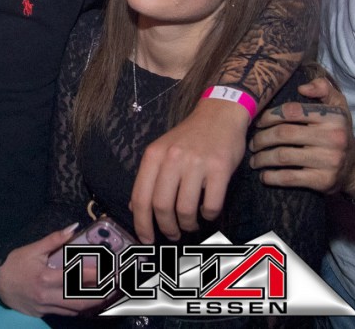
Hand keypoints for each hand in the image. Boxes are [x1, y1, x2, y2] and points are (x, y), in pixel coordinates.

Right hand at [0, 223, 106, 317]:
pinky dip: (81, 309)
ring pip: (77, 309)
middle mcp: (48, 295)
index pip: (78, 277)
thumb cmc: (15, 264)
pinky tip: (91, 303)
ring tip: (110, 294)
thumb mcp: (33, 249)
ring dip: (95, 303)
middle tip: (117, 285)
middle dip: (102, 293)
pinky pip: (68, 314)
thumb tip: (73, 228)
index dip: (97, 274)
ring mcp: (47, 307)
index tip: (111, 269)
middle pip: (82, 299)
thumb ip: (54, 239)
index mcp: (46, 277)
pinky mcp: (45, 313)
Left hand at [130, 98, 249, 242]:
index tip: (145, 239)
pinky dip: (208, 216)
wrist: (218, 115)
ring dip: (187, 225)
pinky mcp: (220, 168)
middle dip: (165, 228)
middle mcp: (172, 158)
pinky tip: (207, 213)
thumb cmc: (188, 138)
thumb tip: (134, 208)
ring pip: (185, 209)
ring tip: (190, 225)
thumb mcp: (161, 151)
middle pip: (161, 206)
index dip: (141, 223)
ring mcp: (196, 163)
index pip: (140, 197)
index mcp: (153, 156)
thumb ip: (148, 178)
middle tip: (172, 235)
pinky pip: (211, 204)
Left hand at [250, 78, 354, 194]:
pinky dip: (271, 177)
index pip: (292, 111)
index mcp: (333, 117)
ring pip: (283, 156)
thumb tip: (302, 88)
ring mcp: (329, 161)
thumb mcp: (336, 106)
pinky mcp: (323, 181)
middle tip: (252, 143)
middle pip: (283, 134)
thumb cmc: (336, 131)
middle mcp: (333, 138)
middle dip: (261, 138)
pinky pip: (289, 178)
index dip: (269, 116)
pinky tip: (264, 175)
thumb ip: (322, 88)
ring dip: (261, 158)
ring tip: (254, 159)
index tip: (257, 122)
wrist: (354, 166)